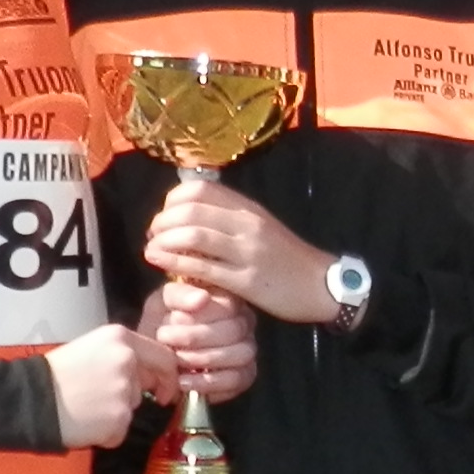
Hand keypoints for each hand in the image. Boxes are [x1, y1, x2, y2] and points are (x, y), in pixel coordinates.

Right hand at [42, 322, 179, 450]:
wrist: (32, 399)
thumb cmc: (56, 374)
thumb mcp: (91, 349)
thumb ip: (122, 356)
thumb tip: (149, 374)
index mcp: (121, 339)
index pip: (164, 356)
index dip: (168, 375)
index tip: (162, 388)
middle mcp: (127, 362)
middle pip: (147, 384)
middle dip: (133, 395)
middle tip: (107, 401)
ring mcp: (124, 392)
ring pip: (132, 407)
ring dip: (116, 413)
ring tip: (86, 407)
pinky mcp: (118, 420)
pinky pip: (120, 430)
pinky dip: (106, 432)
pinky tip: (85, 422)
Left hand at [146, 171, 342, 326]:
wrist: (321, 284)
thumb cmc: (286, 258)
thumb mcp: (260, 227)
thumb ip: (229, 219)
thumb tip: (190, 216)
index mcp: (247, 208)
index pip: (199, 189)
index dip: (172, 201)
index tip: (165, 217)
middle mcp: (246, 224)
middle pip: (190, 209)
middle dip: (162, 222)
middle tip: (154, 236)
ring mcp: (246, 252)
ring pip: (193, 235)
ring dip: (163, 241)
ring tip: (152, 251)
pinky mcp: (245, 281)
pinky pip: (202, 267)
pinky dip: (174, 263)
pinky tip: (161, 264)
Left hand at [152, 279, 260, 401]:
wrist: (156, 359)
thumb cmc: (163, 325)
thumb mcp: (163, 303)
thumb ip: (179, 295)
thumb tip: (203, 298)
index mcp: (230, 299)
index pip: (227, 306)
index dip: (197, 317)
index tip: (168, 324)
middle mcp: (245, 322)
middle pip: (234, 330)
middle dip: (195, 338)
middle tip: (167, 342)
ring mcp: (248, 349)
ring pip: (240, 354)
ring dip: (203, 359)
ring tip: (176, 362)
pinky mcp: (246, 375)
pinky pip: (238, 379)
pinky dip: (208, 382)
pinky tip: (185, 382)